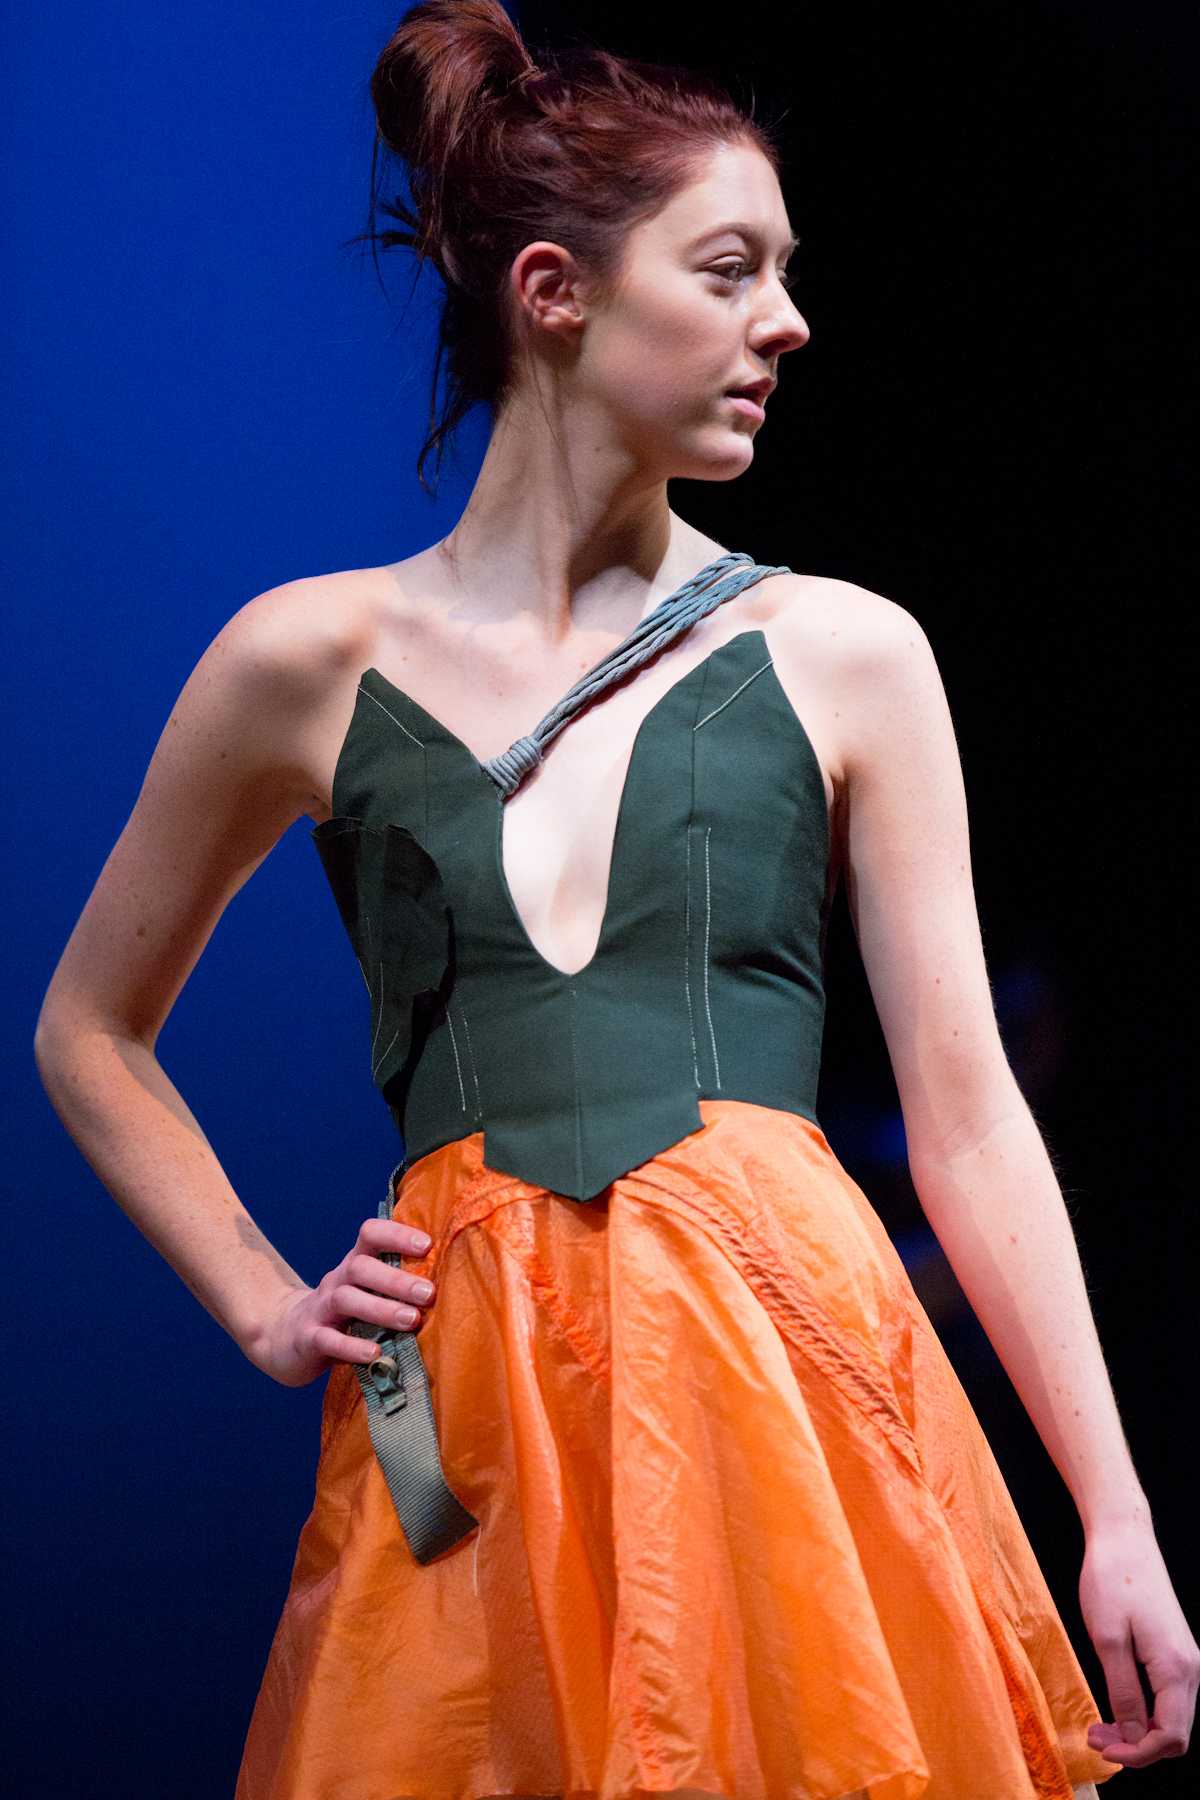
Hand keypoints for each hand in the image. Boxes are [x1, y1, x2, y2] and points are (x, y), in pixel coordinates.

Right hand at [244, 1215, 436, 1388]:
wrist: (284, 1338)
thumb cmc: (343, 1315)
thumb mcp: (365, 1293)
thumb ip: (396, 1285)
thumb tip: (453, 1281)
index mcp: (353, 1265)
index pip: (370, 1235)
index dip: (397, 1234)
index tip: (427, 1244)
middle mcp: (336, 1281)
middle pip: (361, 1268)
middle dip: (396, 1279)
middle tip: (429, 1293)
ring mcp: (319, 1310)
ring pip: (346, 1300)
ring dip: (381, 1309)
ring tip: (412, 1321)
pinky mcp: (309, 1340)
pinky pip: (329, 1340)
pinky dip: (352, 1346)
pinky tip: (376, 1353)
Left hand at [1080, 1520, 1199, 1766]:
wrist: (1124, 1536)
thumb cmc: (1112, 1579)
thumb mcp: (1107, 1638)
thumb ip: (1123, 1690)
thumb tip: (1132, 1734)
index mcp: (1175, 1667)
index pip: (1170, 1735)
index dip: (1138, 1753)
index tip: (1103, 1749)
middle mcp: (1188, 1667)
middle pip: (1175, 1732)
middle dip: (1137, 1746)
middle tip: (1096, 1739)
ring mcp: (1184, 1658)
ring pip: (1171, 1716)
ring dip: (1139, 1730)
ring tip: (1099, 1727)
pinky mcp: (1173, 1649)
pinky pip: (1167, 1696)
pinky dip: (1144, 1710)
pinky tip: (1116, 1705)